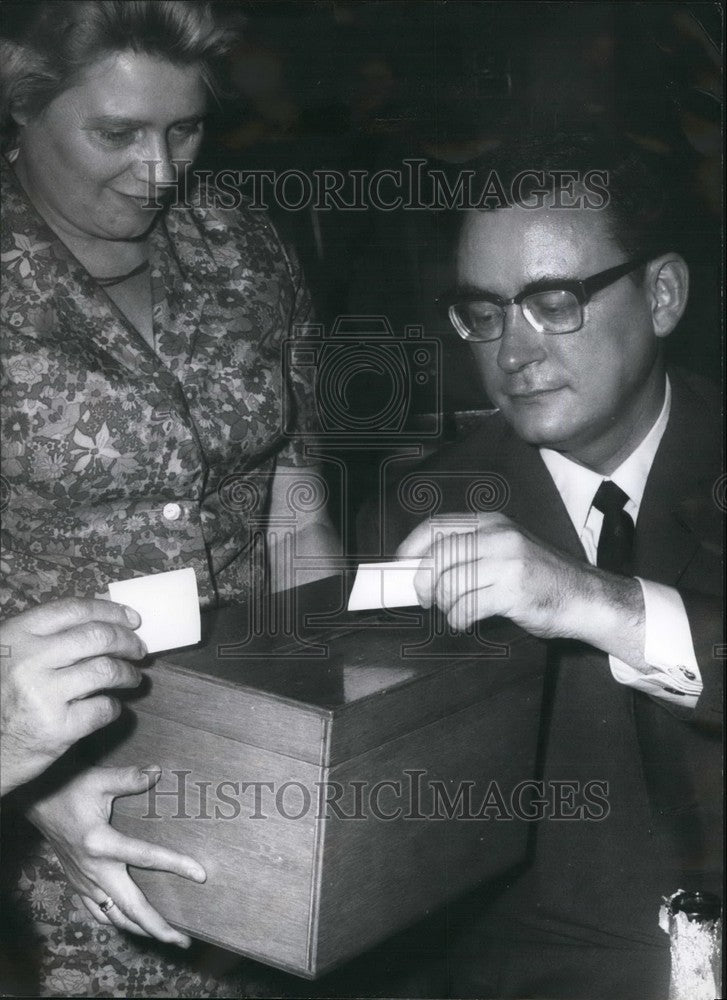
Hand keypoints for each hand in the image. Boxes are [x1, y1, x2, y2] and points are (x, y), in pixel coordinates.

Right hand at [1, 598, 146, 794]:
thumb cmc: (3, 698)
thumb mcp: (12, 656)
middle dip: (127, 641)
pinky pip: (103, 708)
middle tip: (139, 650)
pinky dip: (114, 707)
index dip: (111, 611)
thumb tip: (104, 615)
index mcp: (17, 635)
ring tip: (132, 678)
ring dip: (128, 673)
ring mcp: (42, 694)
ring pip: (106, 670)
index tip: (133, 619)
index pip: (75, 610)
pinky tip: (110, 707)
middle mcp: (28, 660)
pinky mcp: (56, 728)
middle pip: (98, 637)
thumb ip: (47, 636)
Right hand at [26, 764, 205, 946]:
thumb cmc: (69, 790)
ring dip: (140, 929)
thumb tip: (157, 772)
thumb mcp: (98, 780)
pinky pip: (97, 912)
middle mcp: (94, 869)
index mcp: (102, 844)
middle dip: (158, 927)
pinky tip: (130, 924)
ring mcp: (84, 881)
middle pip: (130, 907)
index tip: (201, 875)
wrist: (37, 803)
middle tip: (183, 941)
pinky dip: (116, 922)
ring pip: (114, 917)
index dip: (176, 866)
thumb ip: (129, 778)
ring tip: (164, 937)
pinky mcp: (77, 884)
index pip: (146, 857)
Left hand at [397, 513, 645, 660]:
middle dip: (423, 583)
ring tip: (455, 612)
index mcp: (492, 522)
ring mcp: (507, 562)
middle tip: (426, 598)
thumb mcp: (505, 550)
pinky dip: (458, 619)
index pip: (436, 527)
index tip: (398, 566)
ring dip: (444, 605)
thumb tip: (420, 569)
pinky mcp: (514, 590)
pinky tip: (466, 621)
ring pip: (449, 584)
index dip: (410, 547)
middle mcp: (499, 536)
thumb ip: (469, 552)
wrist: (585, 598)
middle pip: (437, 557)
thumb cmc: (541, 579)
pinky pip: (467, 607)